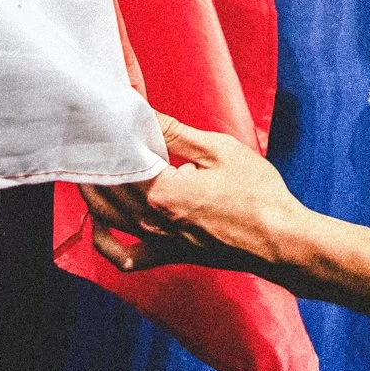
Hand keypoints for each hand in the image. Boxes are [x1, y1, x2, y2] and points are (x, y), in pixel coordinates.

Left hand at [80, 113, 302, 274]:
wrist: (279, 240)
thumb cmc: (257, 194)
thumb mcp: (219, 150)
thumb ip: (175, 133)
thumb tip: (143, 113)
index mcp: (162, 191)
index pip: (118, 158)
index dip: (107, 134)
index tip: (101, 114)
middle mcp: (151, 220)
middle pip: (106, 186)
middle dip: (94, 157)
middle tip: (90, 133)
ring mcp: (157, 241)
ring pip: (105, 217)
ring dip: (92, 190)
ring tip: (90, 164)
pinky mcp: (167, 255)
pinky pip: (125, 258)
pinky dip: (105, 241)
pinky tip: (101, 223)